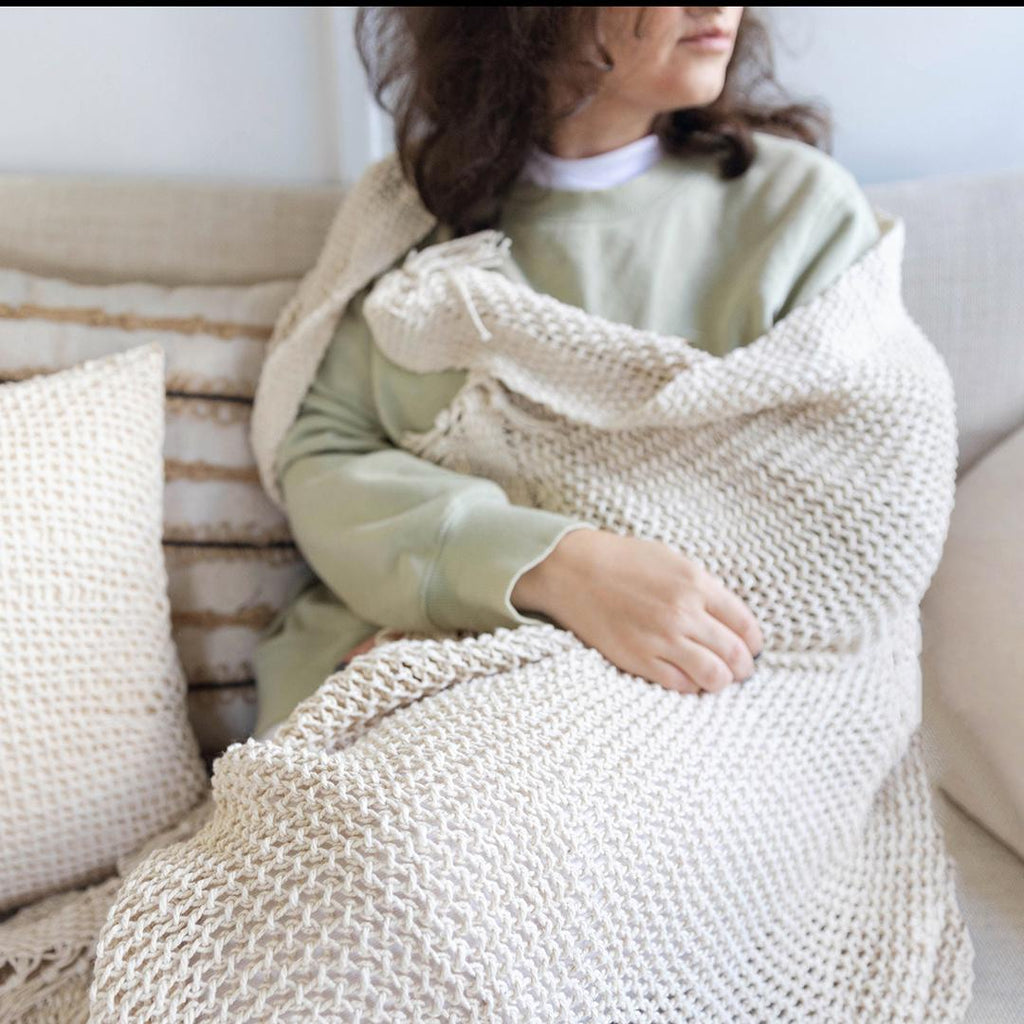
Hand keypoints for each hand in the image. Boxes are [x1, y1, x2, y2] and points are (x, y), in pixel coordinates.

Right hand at [511, 528, 763, 694]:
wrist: (573, 570)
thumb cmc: (622, 561)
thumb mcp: (672, 560)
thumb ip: (703, 587)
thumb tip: (730, 619)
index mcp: (696, 583)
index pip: (745, 624)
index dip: (754, 642)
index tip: (752, 647)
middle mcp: (683, 613)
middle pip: (735, 654)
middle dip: (744, 667)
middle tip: (741, 670)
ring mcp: (661, 639)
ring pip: (713, 676)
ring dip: (722, 681)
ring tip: (718, 678)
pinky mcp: (638, 659)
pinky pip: (680, 685)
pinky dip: (691, 685)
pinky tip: (688, 677)